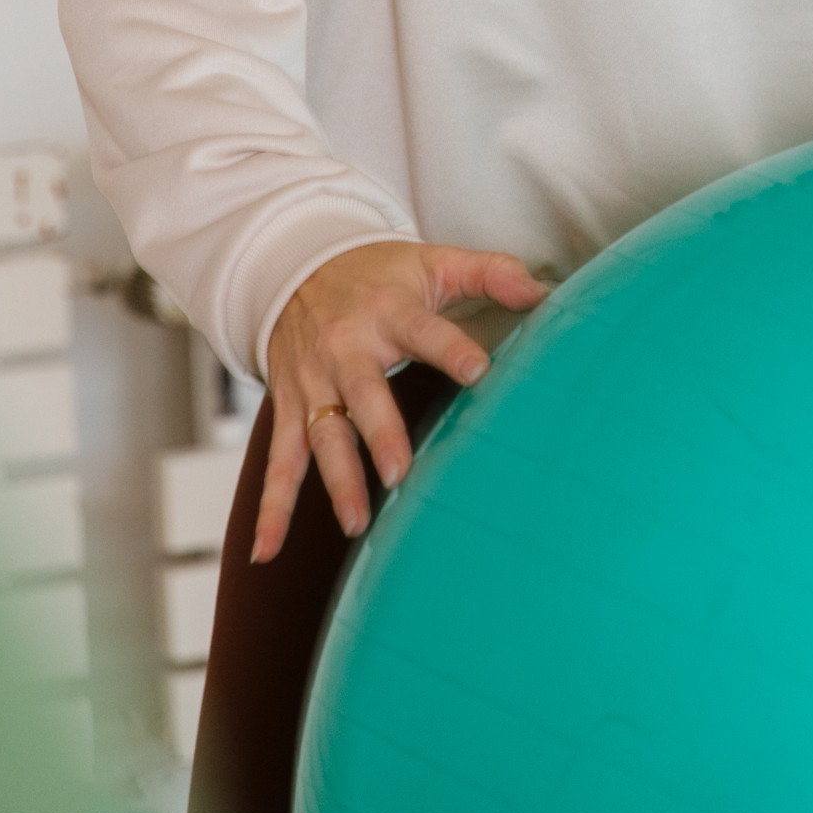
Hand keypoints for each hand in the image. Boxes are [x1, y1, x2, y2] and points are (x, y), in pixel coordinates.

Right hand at [253, 239, 549, 559]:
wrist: (293, 267)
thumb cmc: (378, 273)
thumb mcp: (432, 261)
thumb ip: (490, 272)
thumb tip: (545, 292)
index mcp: (388, 310)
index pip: (423, 330)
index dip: (451, 348)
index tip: (480, 372)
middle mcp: (344, 348)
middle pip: (362, 394)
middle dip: (380, 434)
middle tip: (402, 472)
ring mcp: (312, 381)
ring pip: (322, 435)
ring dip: (337, 480)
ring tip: (357, 522)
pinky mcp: (288, 407)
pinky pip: (278, 462)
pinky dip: (271, 509)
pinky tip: (267, 552)